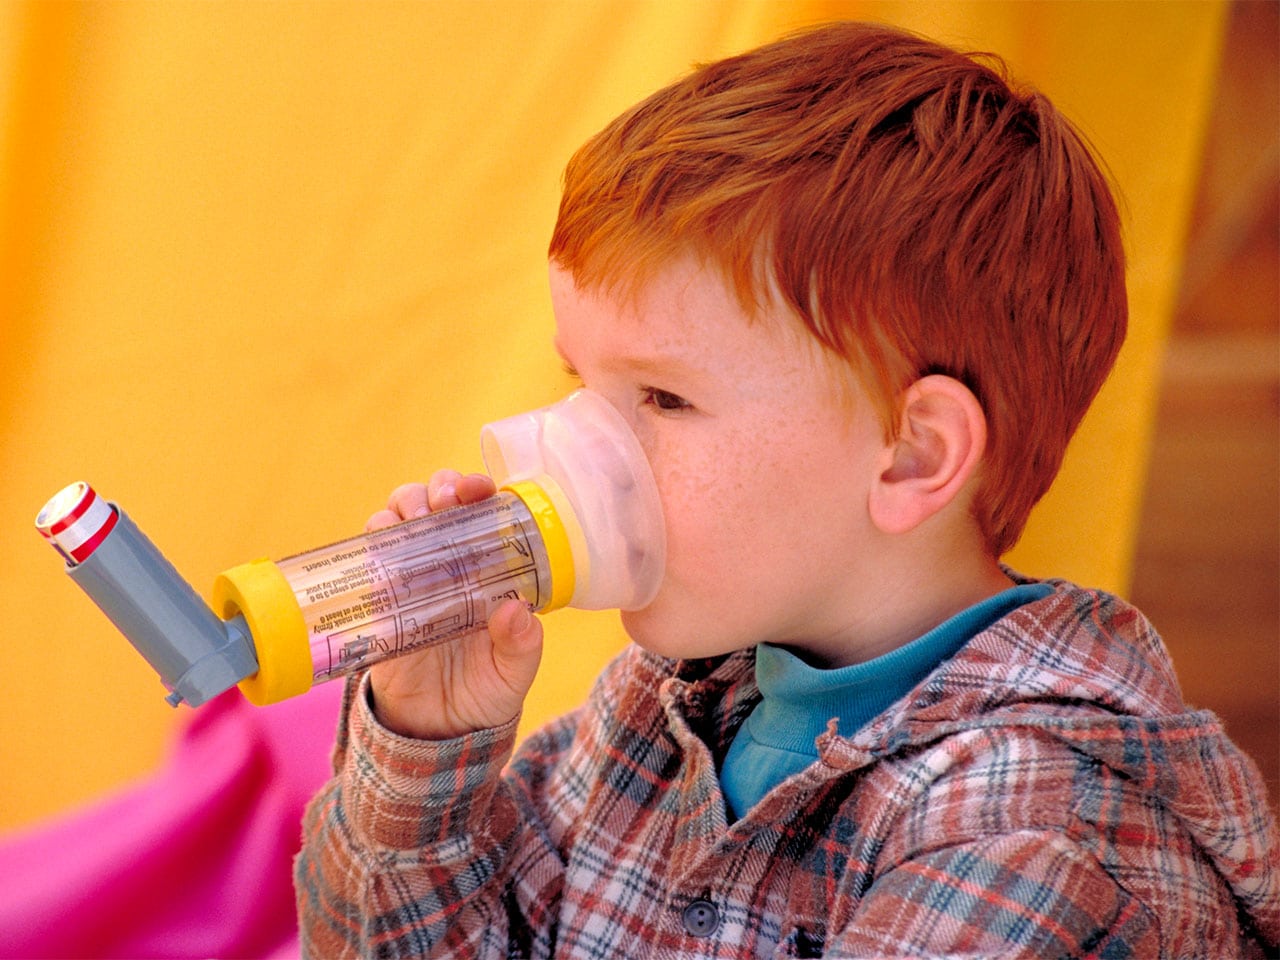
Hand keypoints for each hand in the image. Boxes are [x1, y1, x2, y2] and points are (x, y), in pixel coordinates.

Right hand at [365, 471, 543, 739]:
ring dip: (405, 504)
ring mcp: (410, 575)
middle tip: (447, 500)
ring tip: (416, 517)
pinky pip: (369, 556)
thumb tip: (516, 610)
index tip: (480, 490)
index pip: (483, 512)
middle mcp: (448, 561)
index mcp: (487, 568)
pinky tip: (385, 543)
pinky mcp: (378, 597)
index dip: (479, 490)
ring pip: (399, 517)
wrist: (435, 732)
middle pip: (437, 501)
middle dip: (440, 487)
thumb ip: (521, 644)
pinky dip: (375, 540)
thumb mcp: (513, 672)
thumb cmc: (485, 692)